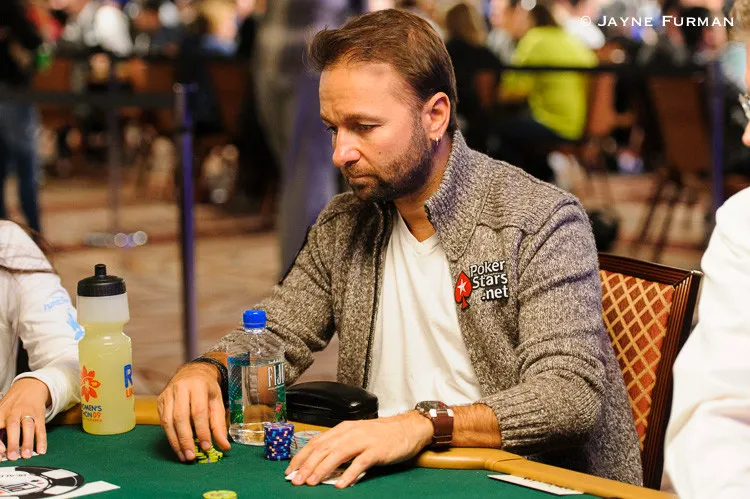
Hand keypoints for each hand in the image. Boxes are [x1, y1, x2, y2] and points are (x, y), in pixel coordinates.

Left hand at [0, 378, 49, 459]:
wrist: (29, 387)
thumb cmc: (11, 406)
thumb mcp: (1, 413)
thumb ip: (0, 430)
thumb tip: (1, 451)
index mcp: (1, 412)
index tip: (1, 451)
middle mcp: (13, 412)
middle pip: (13, 426)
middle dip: (13, 442)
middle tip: (13, 456)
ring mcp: (28, 413)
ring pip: (28, 427)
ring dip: (28, 442)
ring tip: (27, 455)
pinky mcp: (39, 415)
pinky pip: (41, 428)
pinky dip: (42, 440)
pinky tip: (42, 450)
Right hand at [157, 363, 230, 461]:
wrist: (192, 373)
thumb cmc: (207, 389)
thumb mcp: (218, 402)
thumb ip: (220, 424)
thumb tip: (225, 447)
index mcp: (198, 385)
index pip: (198, 411)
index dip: (202, 431)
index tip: (206, 447)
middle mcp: (180, 388)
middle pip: (180, 417)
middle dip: (185, 440)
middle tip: (191, 457)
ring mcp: (167, 394)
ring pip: (168, 421)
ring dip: (175, 442)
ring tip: (184, 456)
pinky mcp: (160, 401)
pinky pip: (163, 421)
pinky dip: (170, 436)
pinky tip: (178, 447)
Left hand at [285, 411, 433, 487]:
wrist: (407, 428)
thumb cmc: (381, 435)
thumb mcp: (356, 436)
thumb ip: (339, 447)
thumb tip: (319, 465)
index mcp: (343, 429)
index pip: (316, 442)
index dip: (301, 457)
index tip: (290, 470)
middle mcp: (350, 433)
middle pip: (323, 449)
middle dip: (307, 465)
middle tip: (296, 480)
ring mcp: (363, 441)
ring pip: (337, 455)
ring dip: (322, 469)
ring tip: (311, 482)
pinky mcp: (376, 451)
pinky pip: (360, 463)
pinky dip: (349, 474)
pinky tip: (341, 485)